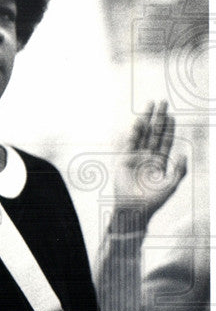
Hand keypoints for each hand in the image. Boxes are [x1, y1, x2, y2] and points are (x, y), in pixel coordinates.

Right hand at [112, 101, 187, 224]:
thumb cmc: (153, 200)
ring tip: (150, 105)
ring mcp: (136, 156)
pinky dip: (135, 131)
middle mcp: (148, 156)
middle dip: (158, 117)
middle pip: (155, 132)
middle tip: (162, 102)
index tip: (172, 115)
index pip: (166, 140)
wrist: (134, 208)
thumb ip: (180, 171)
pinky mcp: (125, 159)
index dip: (169, 128)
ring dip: (147, 119)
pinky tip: (139, 121)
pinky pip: (131, 142)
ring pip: (143, 133)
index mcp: (160, 161)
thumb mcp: (171, 186)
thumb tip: (184, 155)